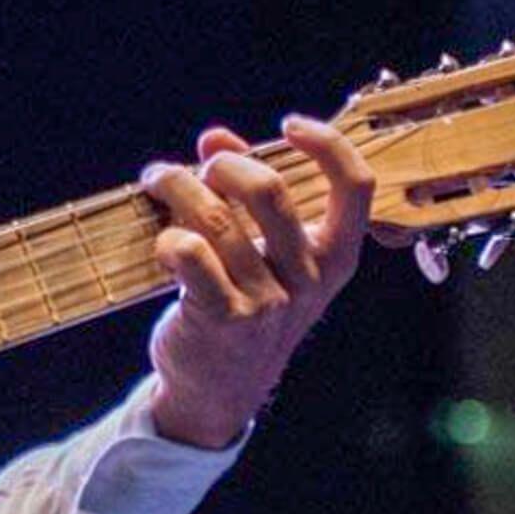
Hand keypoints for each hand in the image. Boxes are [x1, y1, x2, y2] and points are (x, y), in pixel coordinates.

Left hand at [139, 114, 374, 447]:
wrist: (219, 388)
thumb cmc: (243, 303)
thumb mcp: (262, 251)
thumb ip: (245, 191)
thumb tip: (215, 136)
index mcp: (334, 257)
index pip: (356, 188)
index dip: (328, 144)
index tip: (289, 125)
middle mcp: (308, 278)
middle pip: (270, 190)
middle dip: (223, 165)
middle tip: (196, 167)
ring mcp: (269, 301)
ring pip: (216, 218)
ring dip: (176, 186)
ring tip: (158, 181)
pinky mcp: (224, 318)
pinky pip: (191, 255)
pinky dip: (168, 237)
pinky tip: (162, 241)